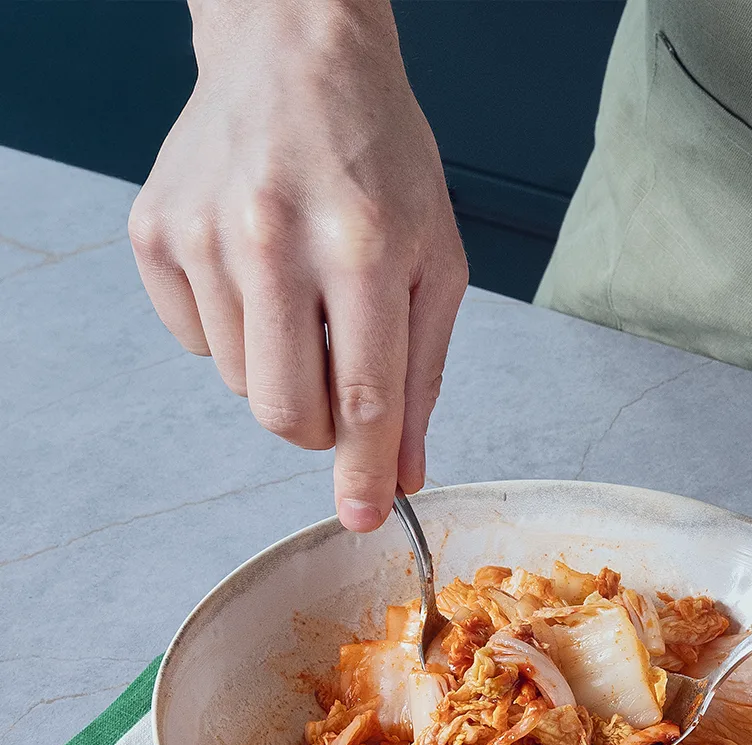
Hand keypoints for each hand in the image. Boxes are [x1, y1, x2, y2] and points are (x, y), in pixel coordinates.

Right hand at [128, 0, 467, 530]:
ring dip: (282, 368)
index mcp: (362, 248)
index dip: (362, 473)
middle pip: (289, 413)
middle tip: (342, 374)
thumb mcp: (433, 261)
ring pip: (243, 386)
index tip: (360, 518)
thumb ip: (421, 375)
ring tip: (302, 295)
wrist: (296, 54)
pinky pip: (197, 344)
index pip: (364, 399)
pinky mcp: (154, 232)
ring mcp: (203, 235)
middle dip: (324, 426)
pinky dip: (235, 332)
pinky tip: (256, 273)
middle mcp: (274, 241)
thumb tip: (399, 470)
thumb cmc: (381, 158)